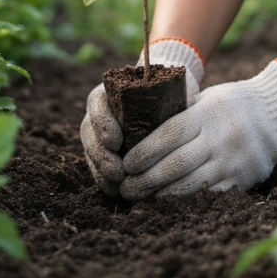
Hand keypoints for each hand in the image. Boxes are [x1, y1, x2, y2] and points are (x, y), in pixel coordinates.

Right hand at [81, 37, 203, 195]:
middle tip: (118, 172)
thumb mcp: (167, 87)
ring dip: (101, 169)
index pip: (98, 104)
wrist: (166, 96)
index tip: (116, 141)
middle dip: (101, 155)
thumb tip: (187, 103)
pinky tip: (115, 190)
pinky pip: (97, 164)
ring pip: (91, 150)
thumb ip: (168, 93)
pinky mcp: (103, 149)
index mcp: (111, 91)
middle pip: (90, 132)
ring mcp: (98, 131)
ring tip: (117, 184)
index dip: (103, 123)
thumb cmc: (168, 89)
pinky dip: (103, 178)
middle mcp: (100, 111)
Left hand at [119, 59, 276, 199]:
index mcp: (207, 114)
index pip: (169, 135)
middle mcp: (220, 138)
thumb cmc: (233, 103)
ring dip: (163, 195)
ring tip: (143, 199)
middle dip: (146, 179)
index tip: (126, 164)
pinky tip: (171, 203)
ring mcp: (233, 161)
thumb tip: (141, 133)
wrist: (276, 113)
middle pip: (176, 164)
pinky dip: (188, 201)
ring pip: (191, 184)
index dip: (144, 152)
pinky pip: (210, 195)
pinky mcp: (243, 179)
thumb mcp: (208, 98)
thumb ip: (182, 114)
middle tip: (127, 188)